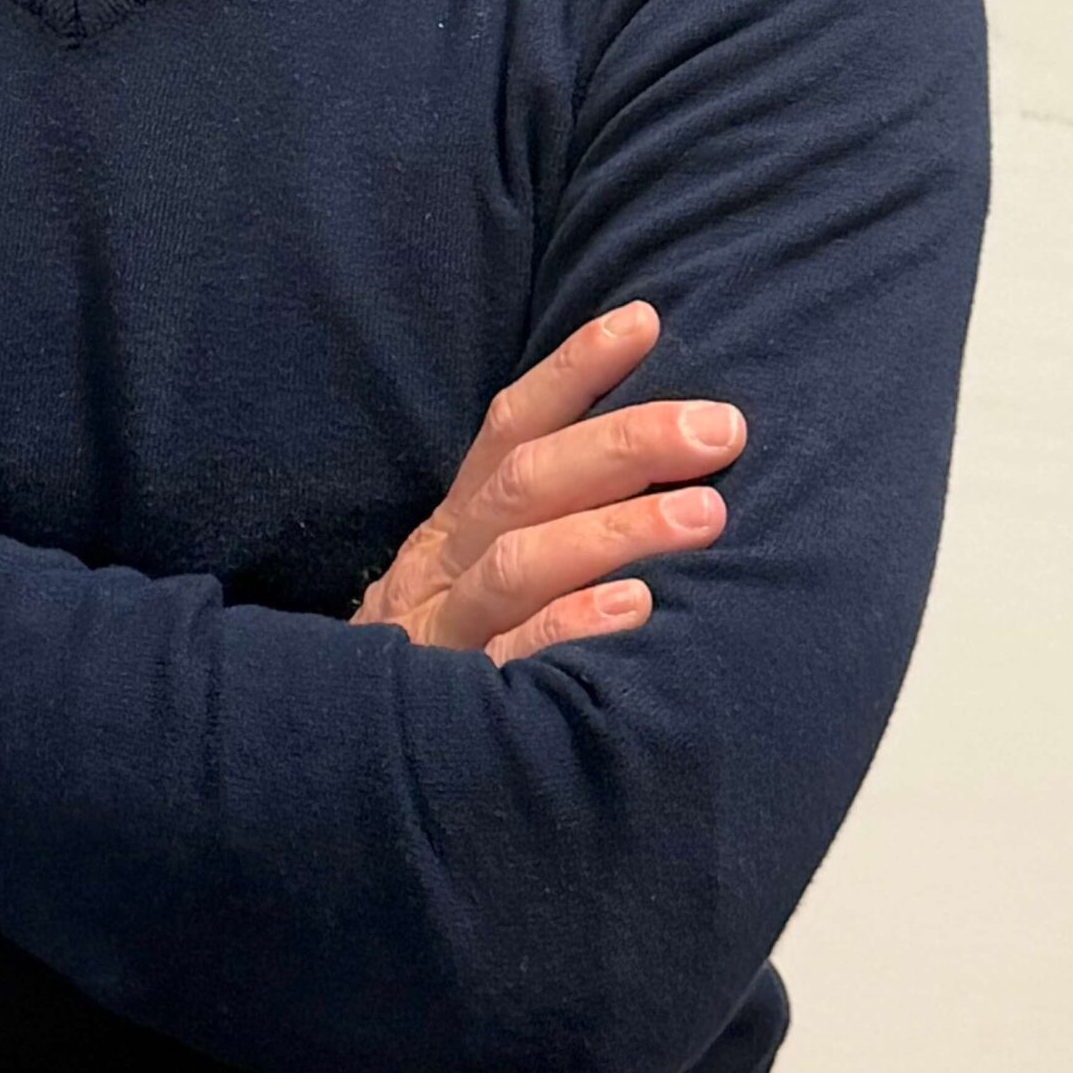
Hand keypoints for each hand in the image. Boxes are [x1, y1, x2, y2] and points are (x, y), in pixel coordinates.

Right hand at [348, 301, 743, 667]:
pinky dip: (570, 627)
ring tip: (703, 514)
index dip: (573, 370)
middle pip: (528, 482)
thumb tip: (657, 450)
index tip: (644, 321)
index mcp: (458, 520)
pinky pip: (513, 658)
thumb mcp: (476, 567)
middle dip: (626, 443)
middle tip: (721, 428)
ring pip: (521, 561)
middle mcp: (447, 562)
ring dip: (615, 529)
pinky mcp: (458, 699)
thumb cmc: (454, 645)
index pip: (512, 426)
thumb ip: (540, 515)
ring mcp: (449, 629)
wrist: (351, 752)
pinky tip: (634, 611)